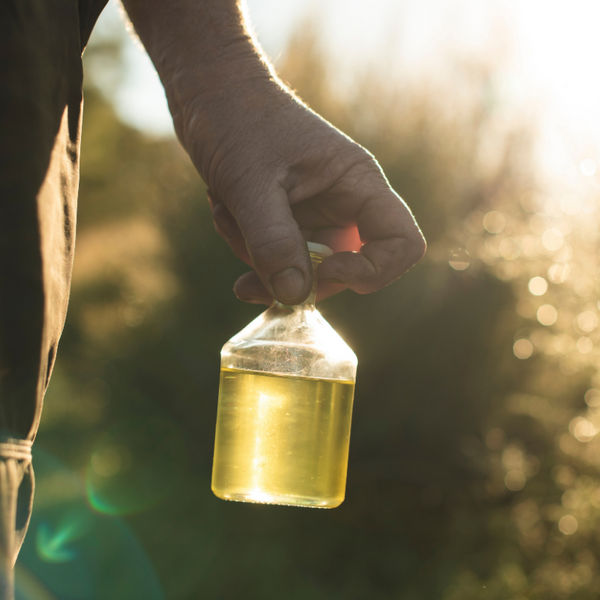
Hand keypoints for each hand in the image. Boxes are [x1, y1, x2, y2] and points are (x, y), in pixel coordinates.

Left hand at [122, 0, 424, 303]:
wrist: (209, 92)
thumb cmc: (237, 121)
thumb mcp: (252, 184)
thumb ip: (274, 242)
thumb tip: (296, 296)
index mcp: (357, 184)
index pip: (402, 243)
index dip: (374, 271)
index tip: (327, 270)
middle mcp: (343, 203)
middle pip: (345, 269)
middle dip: (297, 275)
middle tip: (252, 257)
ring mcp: (314, 213)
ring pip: (304, 269)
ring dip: (261, 258)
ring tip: (227, 214)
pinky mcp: (287, 220)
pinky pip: (278, 257)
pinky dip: (250, 250)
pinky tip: (224, 215)